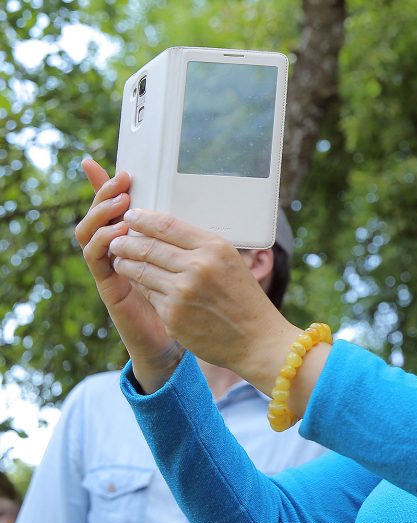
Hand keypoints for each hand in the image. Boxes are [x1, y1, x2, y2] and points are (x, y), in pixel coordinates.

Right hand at [76, 159, 183, 391]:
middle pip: (100, 213)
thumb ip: (191, 240)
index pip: (118, 206)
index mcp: (138, 243)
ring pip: (89, 231)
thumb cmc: (195, 302)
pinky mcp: (108, 287)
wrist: (183, 342)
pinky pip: (95, 258)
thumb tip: (210, 209)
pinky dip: (103, 241)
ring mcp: (110, 268)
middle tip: (123, 180)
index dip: (114, 186)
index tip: (128, 168)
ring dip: (101, 213)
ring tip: (120, 202)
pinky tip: (118, 233)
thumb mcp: (195, 264)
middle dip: (106, 192)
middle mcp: (119, 252)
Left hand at [106, 204, 296, 390]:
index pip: (167, 225)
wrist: (257, 340)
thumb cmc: (244, 300)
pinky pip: (146, 293)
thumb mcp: (231, 263)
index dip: (143, 219)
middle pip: (149, 246)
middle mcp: (198, 266)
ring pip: (141, 270)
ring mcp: (183, 291)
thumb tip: (167, 234)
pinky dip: (138, 285)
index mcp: (215, 248)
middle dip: (126, 242)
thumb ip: (203, 248)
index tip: (131, 216)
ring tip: (120, 259)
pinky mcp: (172, 314)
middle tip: (116, 240)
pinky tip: (135, 282)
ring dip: (125, 263)